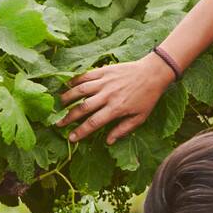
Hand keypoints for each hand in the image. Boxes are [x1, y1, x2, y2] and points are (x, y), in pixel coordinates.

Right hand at [57, 53, 174, 143]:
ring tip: (59, 104)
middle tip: (59, 124)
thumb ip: (123, 130)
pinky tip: (68, 85)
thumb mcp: (139, 117)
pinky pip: (86, 76)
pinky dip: (75, 81)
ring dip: (68, 98)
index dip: (80, 131)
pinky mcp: (104, 70)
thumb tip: (108, 142)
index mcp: (116, 108)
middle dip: (68, 117)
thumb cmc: (147, 97)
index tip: (71, 138)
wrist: (153, 73)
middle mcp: (107, 95)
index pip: (93, 123)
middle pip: (83, 108)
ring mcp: (105, 82)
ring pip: (80, 90)